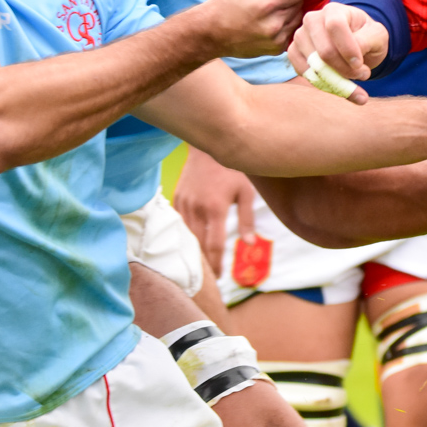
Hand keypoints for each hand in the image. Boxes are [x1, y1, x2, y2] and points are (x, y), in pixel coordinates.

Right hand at [174, 147, 258, 272]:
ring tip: (201, 268)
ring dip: (193, 253)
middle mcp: (196, 208)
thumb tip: (249, 244)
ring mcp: (184, 203)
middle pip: (197, 245)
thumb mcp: (246, 193)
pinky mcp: (177, 198)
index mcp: (215, 209)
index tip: (219, 278)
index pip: (214, 245)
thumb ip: (246, 220)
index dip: (216, 264)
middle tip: (210, 279)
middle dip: (204, 264)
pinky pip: (179, 223)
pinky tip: (191, 246)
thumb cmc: (233, 169)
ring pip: (186, 236)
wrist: (209, 147)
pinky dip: (185, 237)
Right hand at [197, 0, 307, 59]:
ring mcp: (277, 39)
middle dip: (290, 0)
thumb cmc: (228, 2)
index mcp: (267, 2)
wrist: (211, 33)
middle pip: (300, 4)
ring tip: (269, 13)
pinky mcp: (277, 50)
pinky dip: (285, 27)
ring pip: (298, 19)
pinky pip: (292, 32)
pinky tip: (268, 25)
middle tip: (272, 1)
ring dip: (289, 14)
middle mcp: (275, 23)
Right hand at [287, 2, 390, 104]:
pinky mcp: (294, 52)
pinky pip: (303, 72)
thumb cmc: (367, 37)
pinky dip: (323, 84)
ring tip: (353, 78)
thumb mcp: (377, 36)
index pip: (335, 26)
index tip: (360, 64)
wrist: (356, 44)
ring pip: (313, 65)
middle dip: (345, 70)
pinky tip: (339, 85)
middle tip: (363, 74)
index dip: (348, 49)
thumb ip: (368, 42)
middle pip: (324, 51)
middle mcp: (312, 20)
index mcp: (334, 11)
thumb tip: (353, 60)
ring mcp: (300, 36)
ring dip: (336, 80)